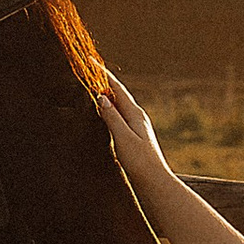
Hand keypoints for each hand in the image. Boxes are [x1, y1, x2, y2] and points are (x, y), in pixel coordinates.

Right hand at [97, 73, 170, 189]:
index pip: (117, 88)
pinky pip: (118, 117)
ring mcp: (136, 128)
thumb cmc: (140, 162)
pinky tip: (103, 115)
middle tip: (88, 70)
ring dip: (105, 96)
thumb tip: (101, 97)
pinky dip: (108, 110)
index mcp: (135, 114)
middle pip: (117, 94)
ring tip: (91, 88)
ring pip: (118, 105)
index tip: (91, 60)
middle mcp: (137, 117)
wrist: (155, 183)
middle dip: (103, 81)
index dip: (103, 73)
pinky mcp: (134, 138)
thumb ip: (112, 117)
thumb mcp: (123, 138)